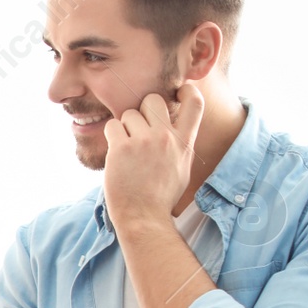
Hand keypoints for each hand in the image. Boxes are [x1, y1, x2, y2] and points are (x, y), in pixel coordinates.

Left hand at [102, 82, 205, 229]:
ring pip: (129, 114)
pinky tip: (116, 152)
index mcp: (184, 142)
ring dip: (125, 127)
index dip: (186, 90)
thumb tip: (175, 124)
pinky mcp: (121, 149)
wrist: (143, 217)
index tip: (177, 92)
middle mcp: (166, 138)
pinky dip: (112, 135)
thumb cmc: (161, 196)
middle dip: (143, 109)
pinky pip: (112, 126)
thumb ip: (180, 143)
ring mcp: (144, 142)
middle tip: (139, 128)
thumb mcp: (182, 167)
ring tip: (127, 149)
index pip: (195, 102)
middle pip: (153, 99)